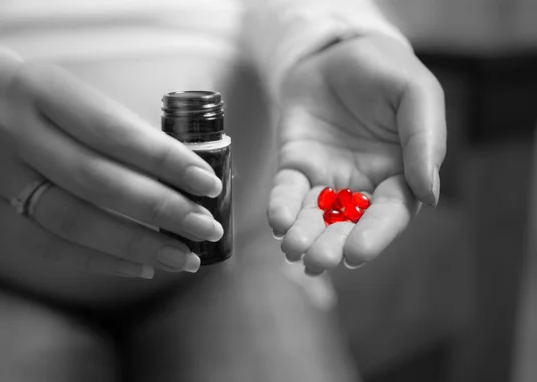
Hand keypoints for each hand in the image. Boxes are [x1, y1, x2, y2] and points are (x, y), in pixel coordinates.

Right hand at [0, 57, 224, 278]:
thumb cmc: (35, 101)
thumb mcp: (71, 95)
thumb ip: (121, 130)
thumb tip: (188, 174)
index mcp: (44, 92)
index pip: (114, 132)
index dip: (165, 161)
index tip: (208, 183)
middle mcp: (17, 134)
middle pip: (98, 181)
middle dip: (162, 210)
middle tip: (205, 227)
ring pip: (75, 221)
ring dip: (138, 244)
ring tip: (184, 257)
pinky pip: (50, 246)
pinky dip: (101, 261)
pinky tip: (142, 266)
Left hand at [268, 34, 446, 273]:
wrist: (337, 50)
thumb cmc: (385, 71)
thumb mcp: (416, 94)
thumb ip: (426, 140)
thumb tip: (430, 194)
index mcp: (399, 174)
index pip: (388, 214)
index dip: (373, 236)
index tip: (355, 254)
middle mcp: (362, 184)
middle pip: (348, 224)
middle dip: (331, 244)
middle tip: (316, 261)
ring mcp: (326, 176)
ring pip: (315, 215)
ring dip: (302, 234)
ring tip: (292, 249)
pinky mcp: (295, 164)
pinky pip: (287, 190)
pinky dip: (281, 206)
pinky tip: (277, 220)